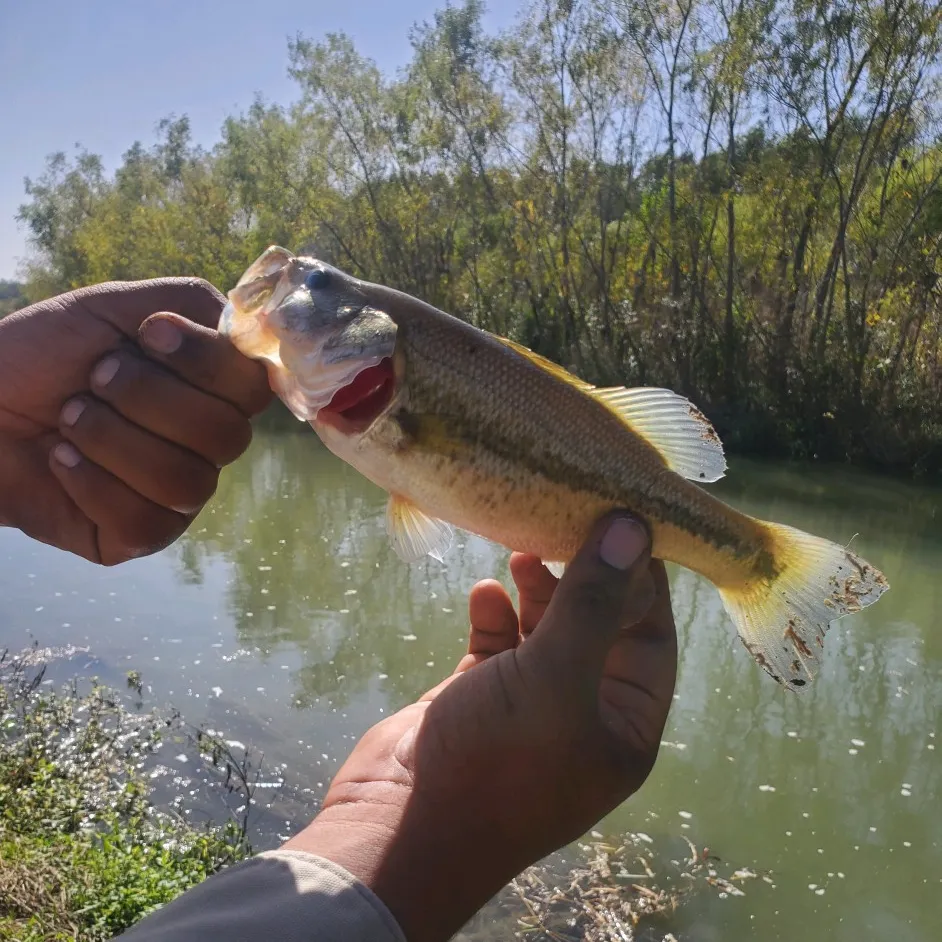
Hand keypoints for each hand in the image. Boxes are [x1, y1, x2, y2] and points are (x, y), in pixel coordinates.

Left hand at [0, 278, 271, 563]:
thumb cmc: (43, 354)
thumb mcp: (116, 308)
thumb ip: (191, 305)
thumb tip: (244, 333)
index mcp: (210, 391)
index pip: (254, 387)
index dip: (208, 362)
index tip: (149, 334)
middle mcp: (205, 446)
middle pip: (226, 436)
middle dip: (147, 398)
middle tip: (94, 379)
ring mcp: (178, 496)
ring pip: (186, 482)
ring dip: (113, 440)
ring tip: (69, 419)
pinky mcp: (140, 536)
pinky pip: (146, 521)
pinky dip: (93, 484)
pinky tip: (61, 461)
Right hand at [285, 513, 677, 941]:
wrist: (400, 827)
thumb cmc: (498, 759)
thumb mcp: (557, 677)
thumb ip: (594, 602)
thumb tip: (634, 526)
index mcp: (625, 722)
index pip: (652, 636)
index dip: (643, 579)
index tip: (623, 520)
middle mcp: (584, 710)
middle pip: (598, 625)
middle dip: (584, 576)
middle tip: (564, 522)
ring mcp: (529, 703)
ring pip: (546, 629)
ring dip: (538, 589)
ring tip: (523, 549)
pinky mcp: (480, 695)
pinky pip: (498, 643)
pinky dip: (494, 615)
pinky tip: (484, 593)